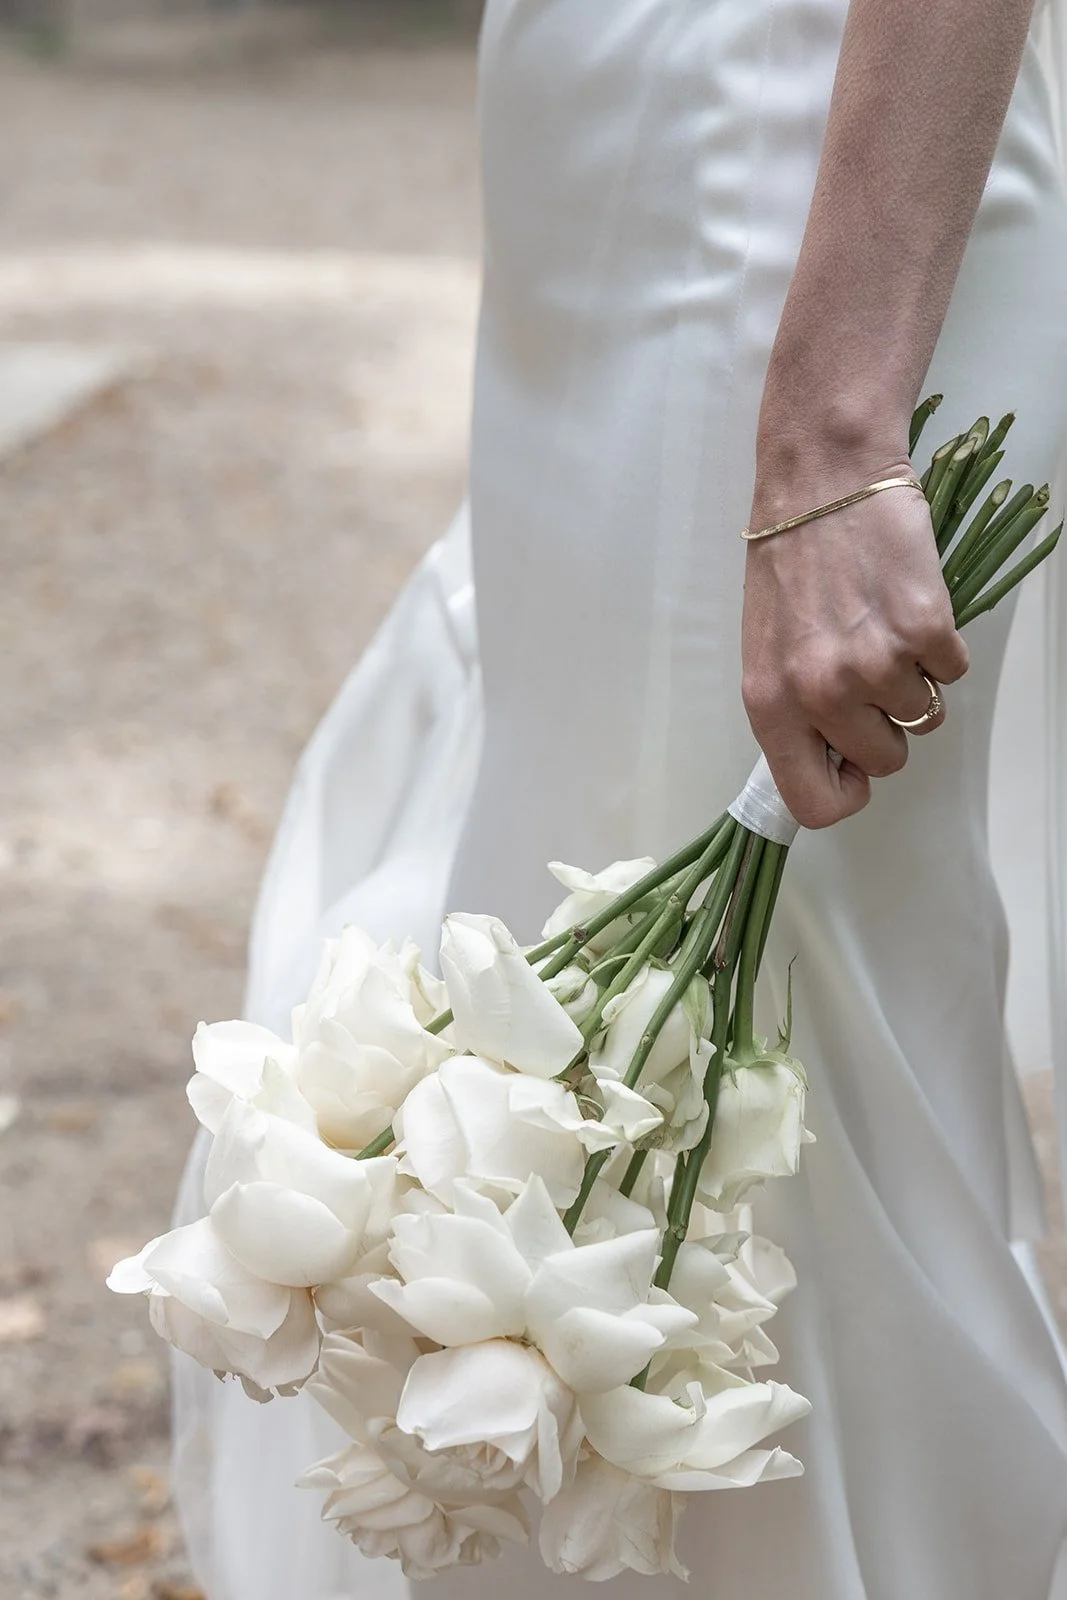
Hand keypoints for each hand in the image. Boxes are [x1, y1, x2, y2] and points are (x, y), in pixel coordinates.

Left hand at [740, 455, 969, 829]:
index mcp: (771, 705)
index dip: (844, 790)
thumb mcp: (767, 649)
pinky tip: (909, 605)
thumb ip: (794, 712)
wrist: (824, 478)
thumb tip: (834, 765)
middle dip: (887, 725)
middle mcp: (820, 692)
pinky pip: (953, 671)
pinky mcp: (924, 628)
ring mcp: (875, 662)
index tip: (853, 763)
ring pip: (923, 714)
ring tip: (884, 627)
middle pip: (884, 761)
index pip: (813, 803)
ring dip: (914, 679)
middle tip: (871, 671)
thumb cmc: (790, 562)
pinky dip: (941, 645)